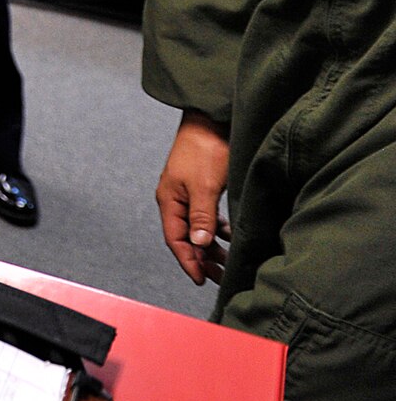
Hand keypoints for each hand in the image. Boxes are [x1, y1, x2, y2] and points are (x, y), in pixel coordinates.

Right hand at [156, 111, 231, 284]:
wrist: (211, 120)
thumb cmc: (205, 150)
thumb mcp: (204, 187)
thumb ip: (201, 218)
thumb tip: (199, 244)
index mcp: (169, 200)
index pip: (175, 239)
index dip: (187, 261)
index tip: (201, 280)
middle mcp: (176, 199)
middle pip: (186, 237)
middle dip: (202, 259)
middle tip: (220, 278)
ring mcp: (188, 193)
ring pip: (198, 228)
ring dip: (211, 246)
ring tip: (228, 262)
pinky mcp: (202, 187)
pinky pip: (207, 216)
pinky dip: (217, 229)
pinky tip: (230, 235)